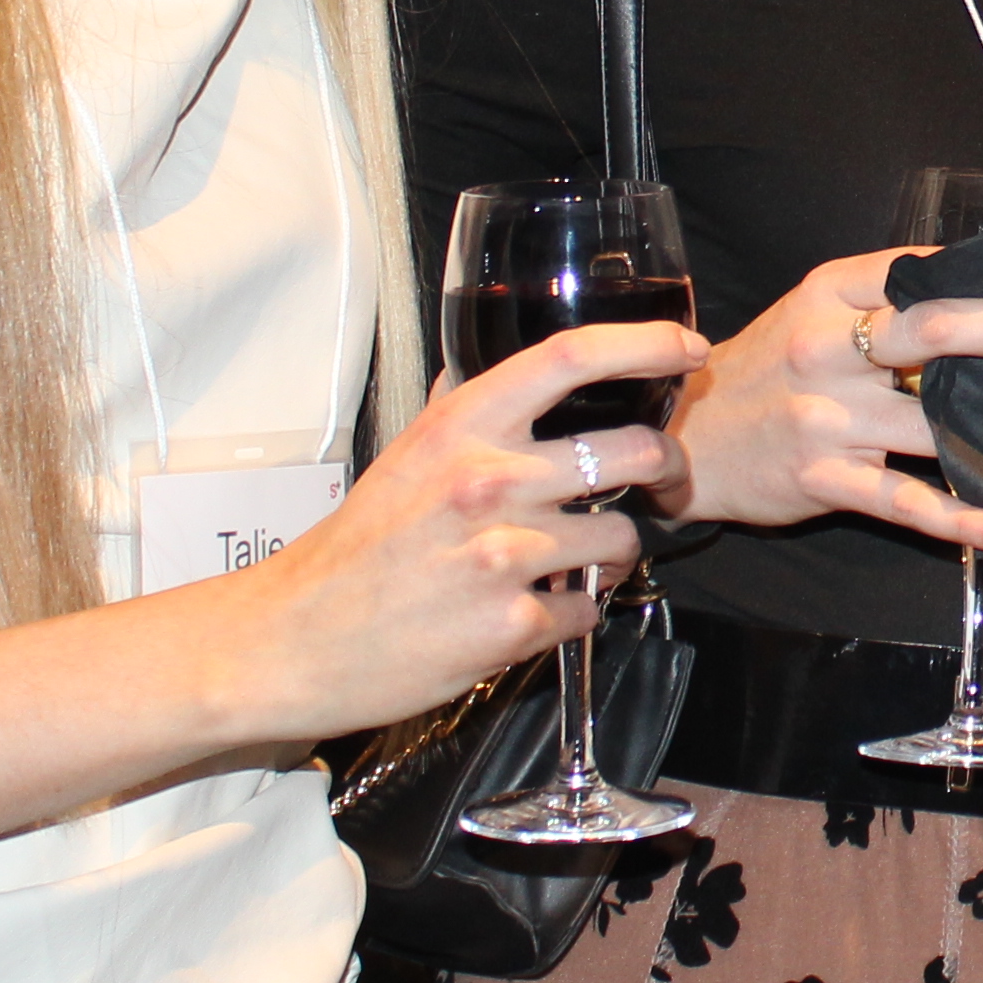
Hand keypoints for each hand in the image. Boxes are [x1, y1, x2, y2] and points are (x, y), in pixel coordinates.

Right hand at [209, 319, 700, 742]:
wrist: (295, 638)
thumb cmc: (355, 550)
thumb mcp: (404, 456)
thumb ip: (457, 412)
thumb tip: (485, 369)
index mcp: (462, 426)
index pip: (573, 356)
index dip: (647, 343)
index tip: (687, 348)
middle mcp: (488, 480)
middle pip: (636, 448)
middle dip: (666, 465)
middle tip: (660, 479)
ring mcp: (503, 554)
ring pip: (622, 538)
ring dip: (613, 554)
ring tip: (573, 563)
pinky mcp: (511, 625)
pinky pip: (588, 610)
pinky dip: (575, 614)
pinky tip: (536, 611)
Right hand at [665, 248, 982, 550]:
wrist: (685, 438)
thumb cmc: (766, 371)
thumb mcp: (808, 311)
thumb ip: (877, 295)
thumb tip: (971, 285)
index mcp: (828, 297)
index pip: (917, 270)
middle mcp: (827, 350)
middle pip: (936, 329)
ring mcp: (827, 418)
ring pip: (932, 420)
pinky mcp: (825, 478)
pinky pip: (907, 501)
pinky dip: (964, 519)